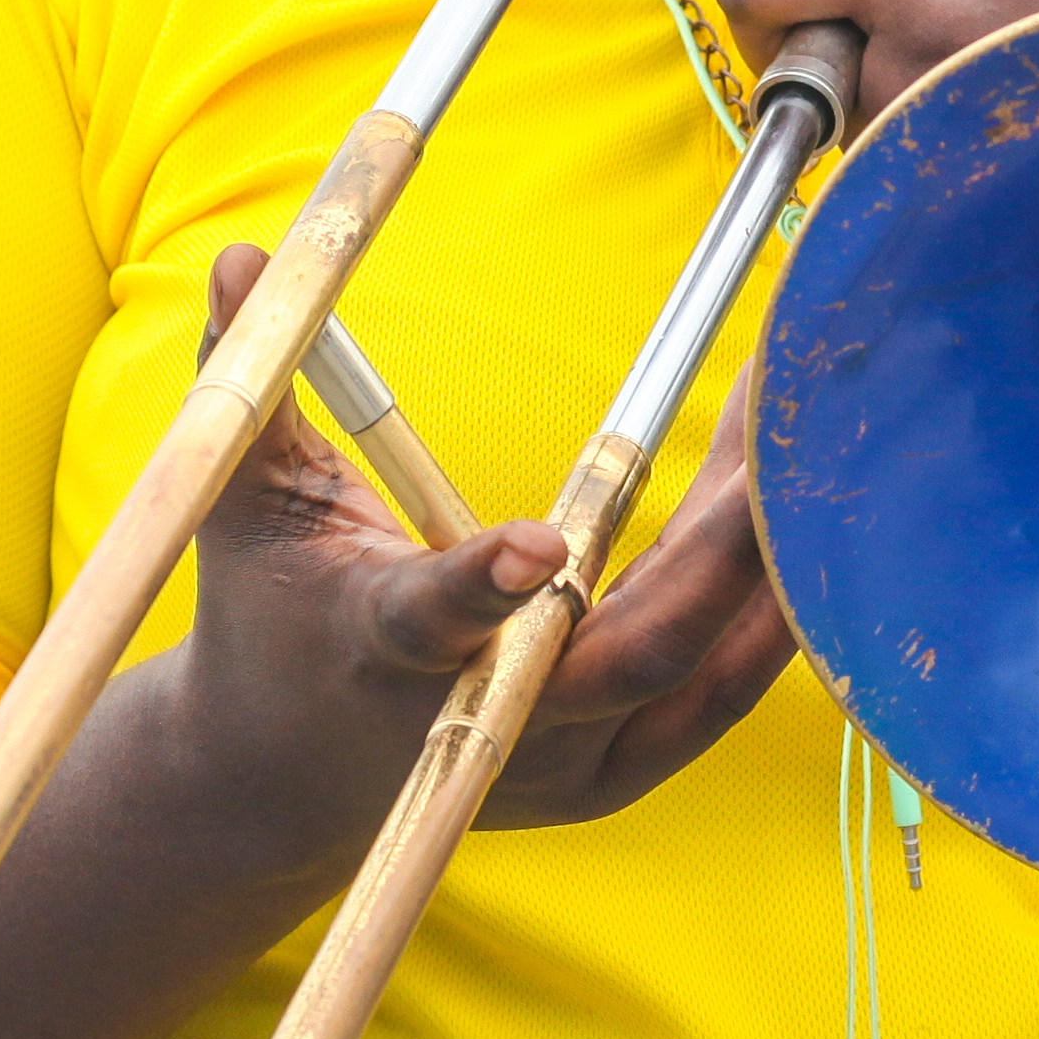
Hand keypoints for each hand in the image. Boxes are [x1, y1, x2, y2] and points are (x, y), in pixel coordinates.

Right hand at [164, 247, 790, 857]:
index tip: (540, 542)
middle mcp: (484, 717)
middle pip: (628, 651)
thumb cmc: (267, 617)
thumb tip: (234, 256)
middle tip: (778, 426)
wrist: (280, 781)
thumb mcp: (242, 502)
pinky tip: (804, 517)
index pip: (435, 619)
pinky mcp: (612, 774)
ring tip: (801, 435)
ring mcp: (559, 759)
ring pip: (692, 664)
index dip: (486, 585)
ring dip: (758, 555)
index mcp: (384, 647)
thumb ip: (248, 379)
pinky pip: (716, 694)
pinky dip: (767, 612)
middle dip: (717, 549)